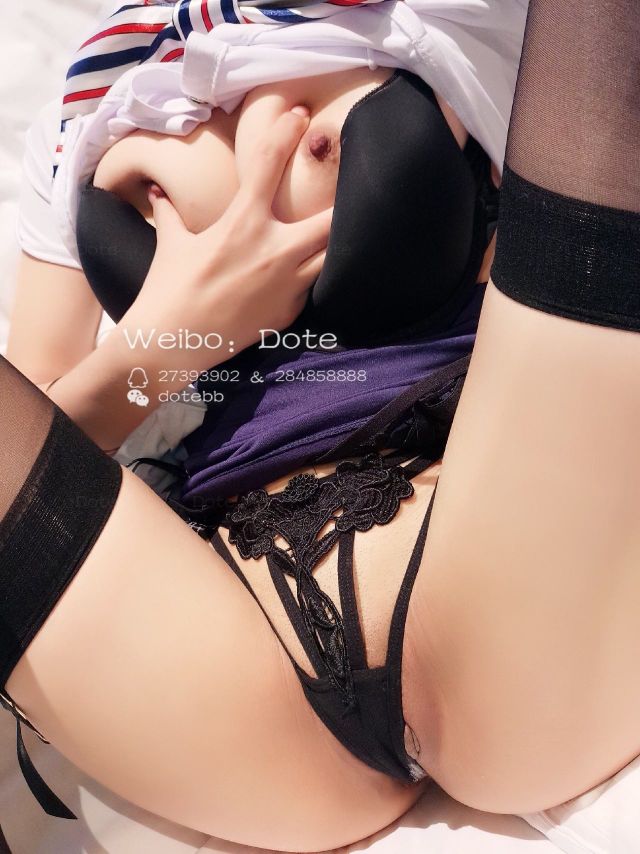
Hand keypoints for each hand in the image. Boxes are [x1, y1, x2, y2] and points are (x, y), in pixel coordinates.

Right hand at [120, 105, 332, 367]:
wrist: (170, 343)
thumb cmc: (167, 289)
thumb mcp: (171, 245)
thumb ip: (171, 214)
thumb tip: (158, 193)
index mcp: (242, 224)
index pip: (269, 164)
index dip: (287, 132)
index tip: (301, 115)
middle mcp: (273, 251)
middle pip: (331, 220)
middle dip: (341, 204)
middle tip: (343, 192)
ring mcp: (286, 285)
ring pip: (330, 257)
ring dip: (332, 244)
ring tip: (333, 234)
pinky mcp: (288, 313)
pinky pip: (310, 288)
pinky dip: (310, 278)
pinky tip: (305, 273)